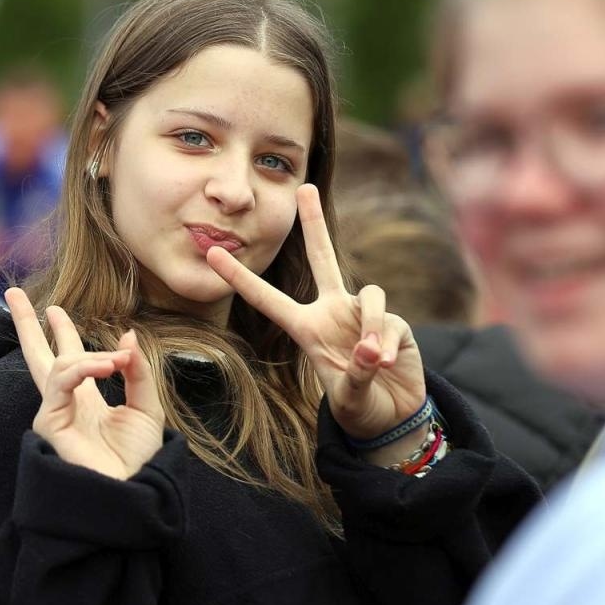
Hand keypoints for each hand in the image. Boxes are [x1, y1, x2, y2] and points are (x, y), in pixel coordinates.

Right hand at [5, 287, 164, 479]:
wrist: (133, 493)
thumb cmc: (139, 461)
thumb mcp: (147, 408)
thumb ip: (137, 372)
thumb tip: (127, 335)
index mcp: (86, 399)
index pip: (68, 357)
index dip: (61, 331)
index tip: (55, 308)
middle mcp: (65, 403)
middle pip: (38, 355)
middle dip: (26, 323)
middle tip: (12, 291)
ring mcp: (54, 413)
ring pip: (57, 366)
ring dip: (89, 357)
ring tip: (115, 363)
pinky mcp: (48, 422)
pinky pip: (61, 382)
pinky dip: (84, 368)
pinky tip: (106, 366)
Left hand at [205, 184, 425, 441]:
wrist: (392, 416)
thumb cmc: (359, 407)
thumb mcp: (348, 398)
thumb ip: (356, 375)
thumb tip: (371, 350)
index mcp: (306, 328)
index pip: (267, 298)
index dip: (239, 277)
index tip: (211, 253)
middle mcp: (332, 311)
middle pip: (321, 257)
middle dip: (313, 222)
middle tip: (304, 187)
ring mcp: (362, 313)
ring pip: (370, 295)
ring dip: (371, 328)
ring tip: (374, 360)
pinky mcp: (393, 321)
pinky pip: (388, 320)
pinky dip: (387, 342)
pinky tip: (387, 364)